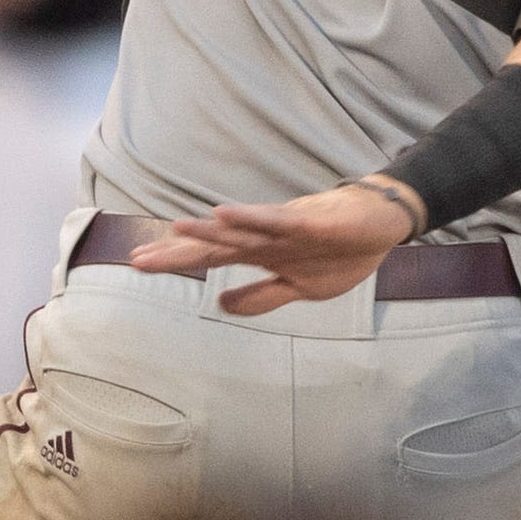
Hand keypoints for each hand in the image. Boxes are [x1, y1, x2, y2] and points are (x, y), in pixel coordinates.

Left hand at [133, 178, 424, 315]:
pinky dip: (250, 217)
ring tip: (175, 229)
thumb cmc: (342, 250)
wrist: (383, 224)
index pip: (211, 256)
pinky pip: (275, 219)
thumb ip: (262, 296)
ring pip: (239, 231)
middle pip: (215, 245)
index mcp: (262, 253)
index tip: (138, 262)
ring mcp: (285, 228)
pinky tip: (225, 213)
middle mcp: (265, 237)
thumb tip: (221, 306)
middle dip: (178, 251)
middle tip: (137, 257)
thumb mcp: (300, 287)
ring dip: (208, 231)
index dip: (177, 259)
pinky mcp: (308, 221)